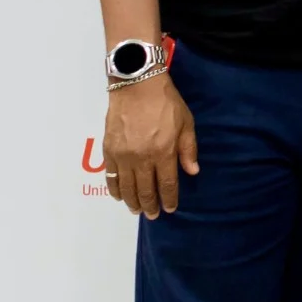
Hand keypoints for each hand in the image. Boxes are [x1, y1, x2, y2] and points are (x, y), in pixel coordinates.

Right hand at [104, 73, 198, 218]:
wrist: (137, 86)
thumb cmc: (166, 102)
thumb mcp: (186, 123)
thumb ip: (189, 149)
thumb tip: (193, 172)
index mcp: (164, 152)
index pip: (167, 183)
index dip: (169, 198)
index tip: (170, 208)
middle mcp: (143, 158)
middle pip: (146, 189)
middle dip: (150, 205)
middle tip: (153, 215)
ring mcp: (124, 156)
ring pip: (127, 187)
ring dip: (132, 201)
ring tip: (137, 210)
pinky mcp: (109, 150)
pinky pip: (111, 176)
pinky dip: (115, 189)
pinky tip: (119, 196)